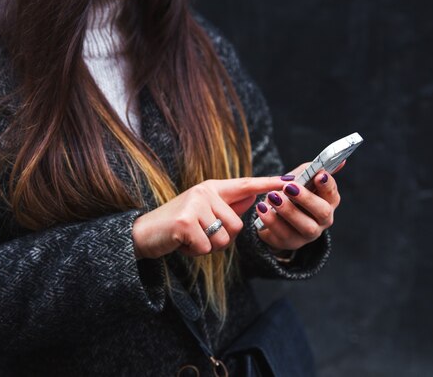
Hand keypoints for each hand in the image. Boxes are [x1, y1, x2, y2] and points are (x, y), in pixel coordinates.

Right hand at [132, 177, 284, 258]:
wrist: (143, 234)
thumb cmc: (177, 226)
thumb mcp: (203, 212)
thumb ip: (227, 205)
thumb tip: (254, 196)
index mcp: (212, 188)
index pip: (246, 185)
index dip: (268, 184)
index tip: (289, 181)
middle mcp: (205, 192)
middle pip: (237, 225)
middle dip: (221, 239)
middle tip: (200, 235)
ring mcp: (195, 205)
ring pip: (224, 238)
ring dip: (208, 246)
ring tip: (190, 238)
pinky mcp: (186, 222)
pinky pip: (207, 247)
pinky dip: (195, 252)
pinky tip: (182, 243)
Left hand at [255, 161, 344, 250]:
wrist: (275, 217)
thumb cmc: (291, 194)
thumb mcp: (300, 179)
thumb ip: (313, 169)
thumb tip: (341, 161)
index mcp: (328, 202)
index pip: (333, 194)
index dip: (327, 185)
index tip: (318, 175)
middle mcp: (323, 221)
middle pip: (323, 212)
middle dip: (306, 198)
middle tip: (288, 187)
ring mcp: (308, 234)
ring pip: (305, 226)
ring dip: (289, 211)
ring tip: (272, 197)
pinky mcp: (290, 243)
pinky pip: (283, 234)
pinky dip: (271, 221)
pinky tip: (262, 209)